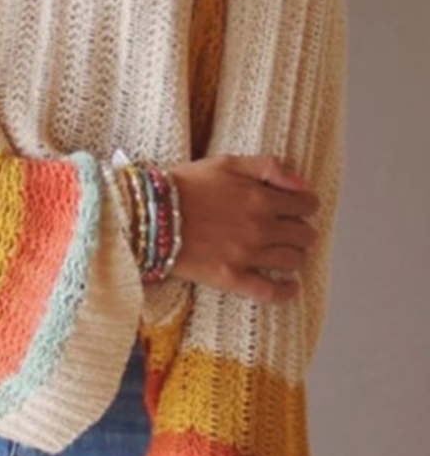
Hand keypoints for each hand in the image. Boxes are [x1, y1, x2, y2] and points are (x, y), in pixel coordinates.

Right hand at [168, 153, 320, 303]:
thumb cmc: (183, 186)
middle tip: (290, 230)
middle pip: (303, 235)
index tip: (299, 208)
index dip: (306, 205)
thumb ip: (267, 167)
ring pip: (292, 261)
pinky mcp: (231, 278)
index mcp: (260, 197)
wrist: (148, 215)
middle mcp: (259, 227)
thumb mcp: (225, 162)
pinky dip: (287, 291)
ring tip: (285, 253)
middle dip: (301, 231)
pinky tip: (291, 287)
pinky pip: (271, 292)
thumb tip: (301, 183)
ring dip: (295, 256)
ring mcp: (247, 255)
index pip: (305, 205)